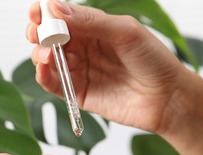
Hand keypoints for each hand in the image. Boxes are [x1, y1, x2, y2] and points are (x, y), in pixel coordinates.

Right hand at [27, 0, 191, 132]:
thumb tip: (56, 7)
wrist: (167, 98)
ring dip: (40, 54)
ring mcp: (79, 71)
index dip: (46, 12)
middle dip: (38, 33)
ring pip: (47, 60)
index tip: (37, 11)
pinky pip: (53, 83)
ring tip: (46, 53)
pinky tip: (44, 68)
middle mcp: (84, 48)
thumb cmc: (153, 60)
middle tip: (36, 33)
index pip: (62, 17)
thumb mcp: (125, 32)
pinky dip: (43, 75)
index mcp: (94, 29)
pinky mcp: (78, 93)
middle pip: (50, 38)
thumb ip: (92, 22)